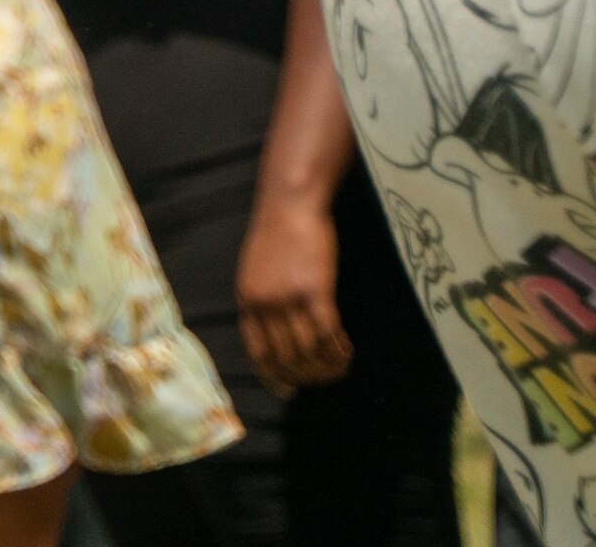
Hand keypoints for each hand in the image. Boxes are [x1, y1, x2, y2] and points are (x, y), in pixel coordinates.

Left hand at [238, 185, 351, 394]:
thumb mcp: (256, 271)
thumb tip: (279, 336)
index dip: (275, 377)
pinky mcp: (315, 289)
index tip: (291, 391)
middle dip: (308, 376)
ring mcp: (288, 297)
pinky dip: (339, 349)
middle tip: (327, 378)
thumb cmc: (277, 235)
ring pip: (310, 350)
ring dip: (328, 365)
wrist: (290, 203)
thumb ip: (263, 302)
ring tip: (341, 366)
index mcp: (247, 301)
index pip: (258, 353)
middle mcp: (264, 304)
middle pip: (287, 358)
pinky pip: (328, 333)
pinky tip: (348, 352)